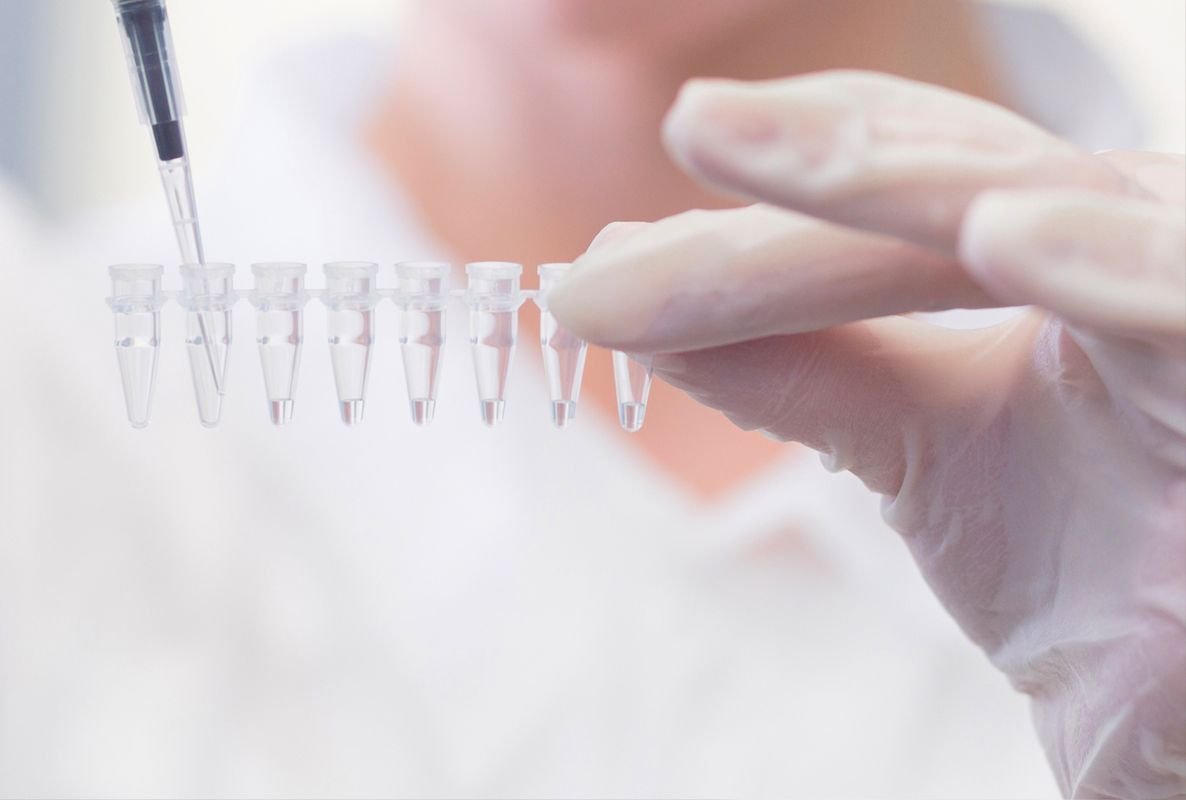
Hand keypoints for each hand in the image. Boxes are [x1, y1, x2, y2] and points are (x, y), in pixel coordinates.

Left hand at [548, 72, 1185, 797]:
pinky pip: (1185, 302)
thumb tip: (637, 292)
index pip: (907, 177)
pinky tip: (1002, 236)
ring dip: (897, 181)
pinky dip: (1110, 262)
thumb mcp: (915, 451)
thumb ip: (794, 368)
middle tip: (688, 127)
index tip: (627, 236)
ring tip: (763, 147)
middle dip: (806, 161)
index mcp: (1056, 250)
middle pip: (955, 175)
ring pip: (1047, 204)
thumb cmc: (1095, 573)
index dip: (783, 174)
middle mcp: (1130, 241)